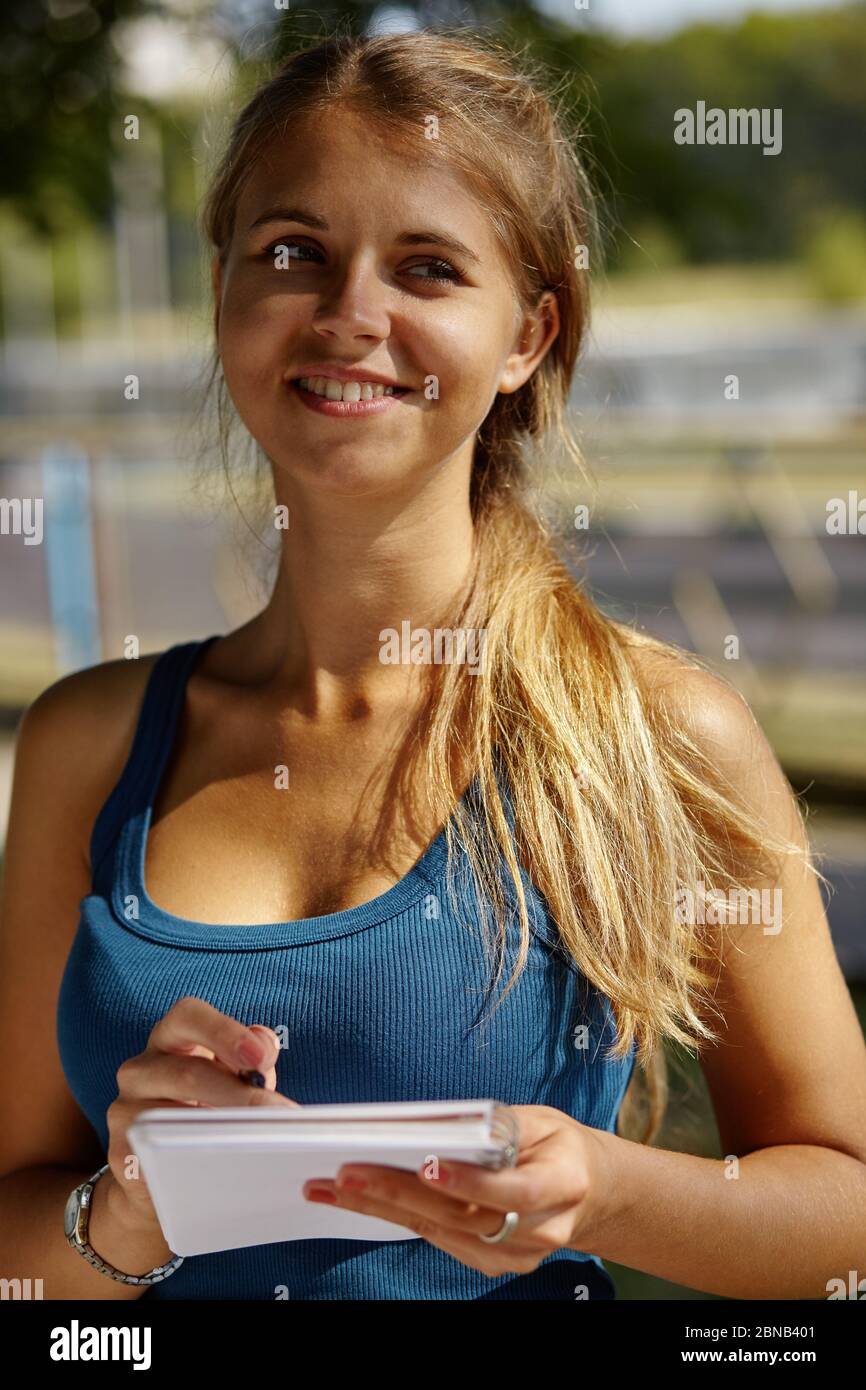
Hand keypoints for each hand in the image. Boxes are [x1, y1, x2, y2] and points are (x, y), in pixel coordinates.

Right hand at [107, 996, 296, 1235]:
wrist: (159, 1173)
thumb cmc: (205, 1110)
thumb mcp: (233, 1078)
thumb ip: (251, 1058)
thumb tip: (265, 1046)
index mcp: (170, 1040)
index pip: (188, 1016)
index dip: (224, 1031)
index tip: (259, 1057)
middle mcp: (141, 1068)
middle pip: (188, 1072)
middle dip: (239, 1094)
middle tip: (276, 1113)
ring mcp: (125, 1109)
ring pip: (175, 1116)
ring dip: (222, 1130)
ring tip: (258, 1144)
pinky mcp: (120, 1151)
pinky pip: (162, 1153)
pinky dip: (195, 1159)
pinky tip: (220, 1168)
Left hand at [303, 1104, 606, 1274]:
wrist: (587, 1192)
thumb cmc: (558, 1146)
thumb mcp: (542, 1120)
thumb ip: (499, 1125)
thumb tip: (440, 1124)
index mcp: (562, 1186)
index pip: (511, 1192)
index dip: (469, 1183)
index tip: (426, 1166)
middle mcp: (540, 1231)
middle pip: (461, 1217)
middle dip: (398, 1194)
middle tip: (347, 1173)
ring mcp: (515, 1256)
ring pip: (440, 1232)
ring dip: (381, 1208)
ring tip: (334, 1185)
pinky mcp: (492, 1264)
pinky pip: (438, 1240)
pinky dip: (397, 1217)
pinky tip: (359, 1200)